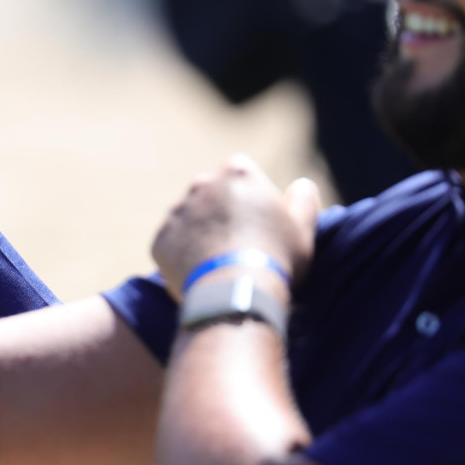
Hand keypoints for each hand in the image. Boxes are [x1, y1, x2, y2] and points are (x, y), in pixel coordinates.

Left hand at [151, 156, 318, 300]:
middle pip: (210, 193)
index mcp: (237, 173)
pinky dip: (183, 255)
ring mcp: (177, 211)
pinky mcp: (160, 239)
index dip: (249, 195)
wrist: (237, 292)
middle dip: (220, 211)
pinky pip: (172, 244)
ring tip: (219, 262)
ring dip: (200, 232)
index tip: (256, 219)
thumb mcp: (303, 226)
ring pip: (189, 218)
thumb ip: (303, 198)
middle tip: (237, 243)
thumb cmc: (276, 257)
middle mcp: (202, 184)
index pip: (239, 171)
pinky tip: (201, 274)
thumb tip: (301, 185)